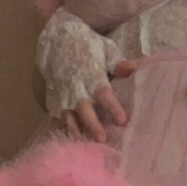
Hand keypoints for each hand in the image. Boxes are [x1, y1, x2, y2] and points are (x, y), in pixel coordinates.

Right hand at [37, 6, 135, 141]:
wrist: (57, 40)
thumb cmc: (87, 46)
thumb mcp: (105, 49)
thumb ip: (118, 63)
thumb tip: (133, 68)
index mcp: (91, 75)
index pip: (103, 94)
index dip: (113, 107)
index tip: (123, 121)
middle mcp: (75, 87)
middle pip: (84, 109)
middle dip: (93, 125)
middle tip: (102, 140)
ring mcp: (62, 95)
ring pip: (69, 117)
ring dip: (78, 131)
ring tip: (86, 145)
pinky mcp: (53, 99)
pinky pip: (58, 118)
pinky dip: (66, 129)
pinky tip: (74, 141)